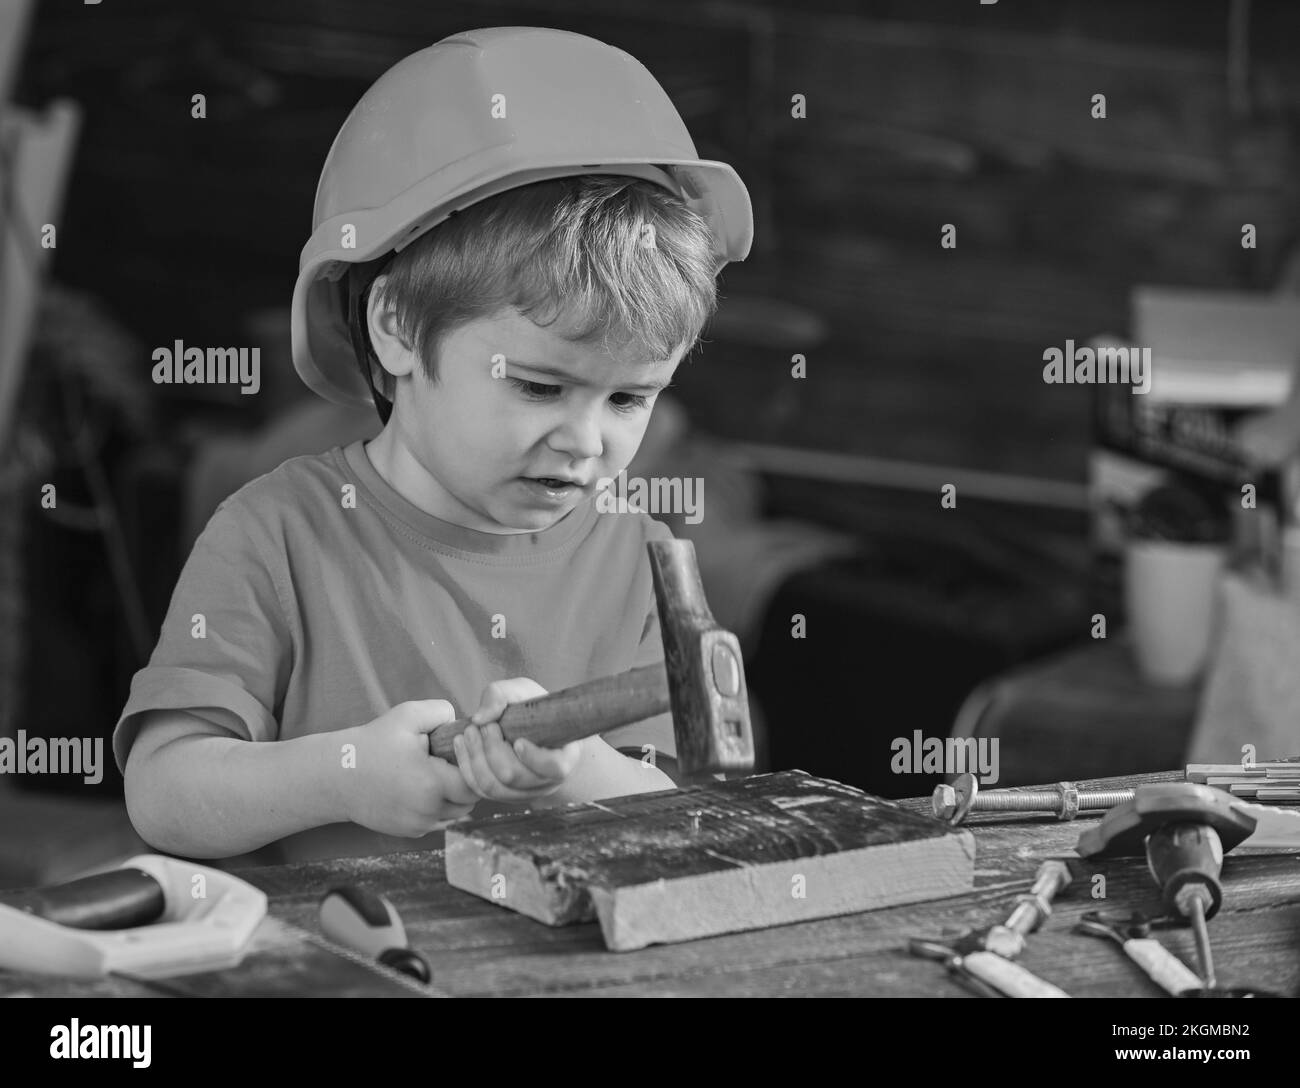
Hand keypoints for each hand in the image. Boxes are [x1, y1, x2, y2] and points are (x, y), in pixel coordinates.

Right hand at [343, 700, 479, 836]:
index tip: (457, 750)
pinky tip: (422, 788)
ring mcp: (419, 825)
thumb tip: (465, 724)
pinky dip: (438, 807)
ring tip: (435, 773)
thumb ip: (443, 712)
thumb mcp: (408, 715)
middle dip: (466, 780)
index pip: (475, 781)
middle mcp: (428, 811)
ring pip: (457, 813)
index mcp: (432, 784)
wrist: (337, 776)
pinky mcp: (410, 833)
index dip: (472, 764)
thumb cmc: (373, 743)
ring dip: (454, 795)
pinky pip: (439, 821)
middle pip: (470, 800)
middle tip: (448, 761)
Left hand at [454, 678, 583, 802]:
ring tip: (468, 733)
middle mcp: (546, 781)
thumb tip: (480, 718)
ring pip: (494, 787)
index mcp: (564, 757)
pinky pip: (481, 791)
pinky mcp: (503, 795)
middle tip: (483, 726)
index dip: (534, 758)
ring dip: (475, 759)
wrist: (534, 728)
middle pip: (514, 776)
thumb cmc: (534, 709)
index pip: (554, 767)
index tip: (518, 740)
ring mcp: (524, 792)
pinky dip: (467, 768)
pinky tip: (461, 744)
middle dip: (492, 750)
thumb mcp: (524, 692)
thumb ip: (502, 695)